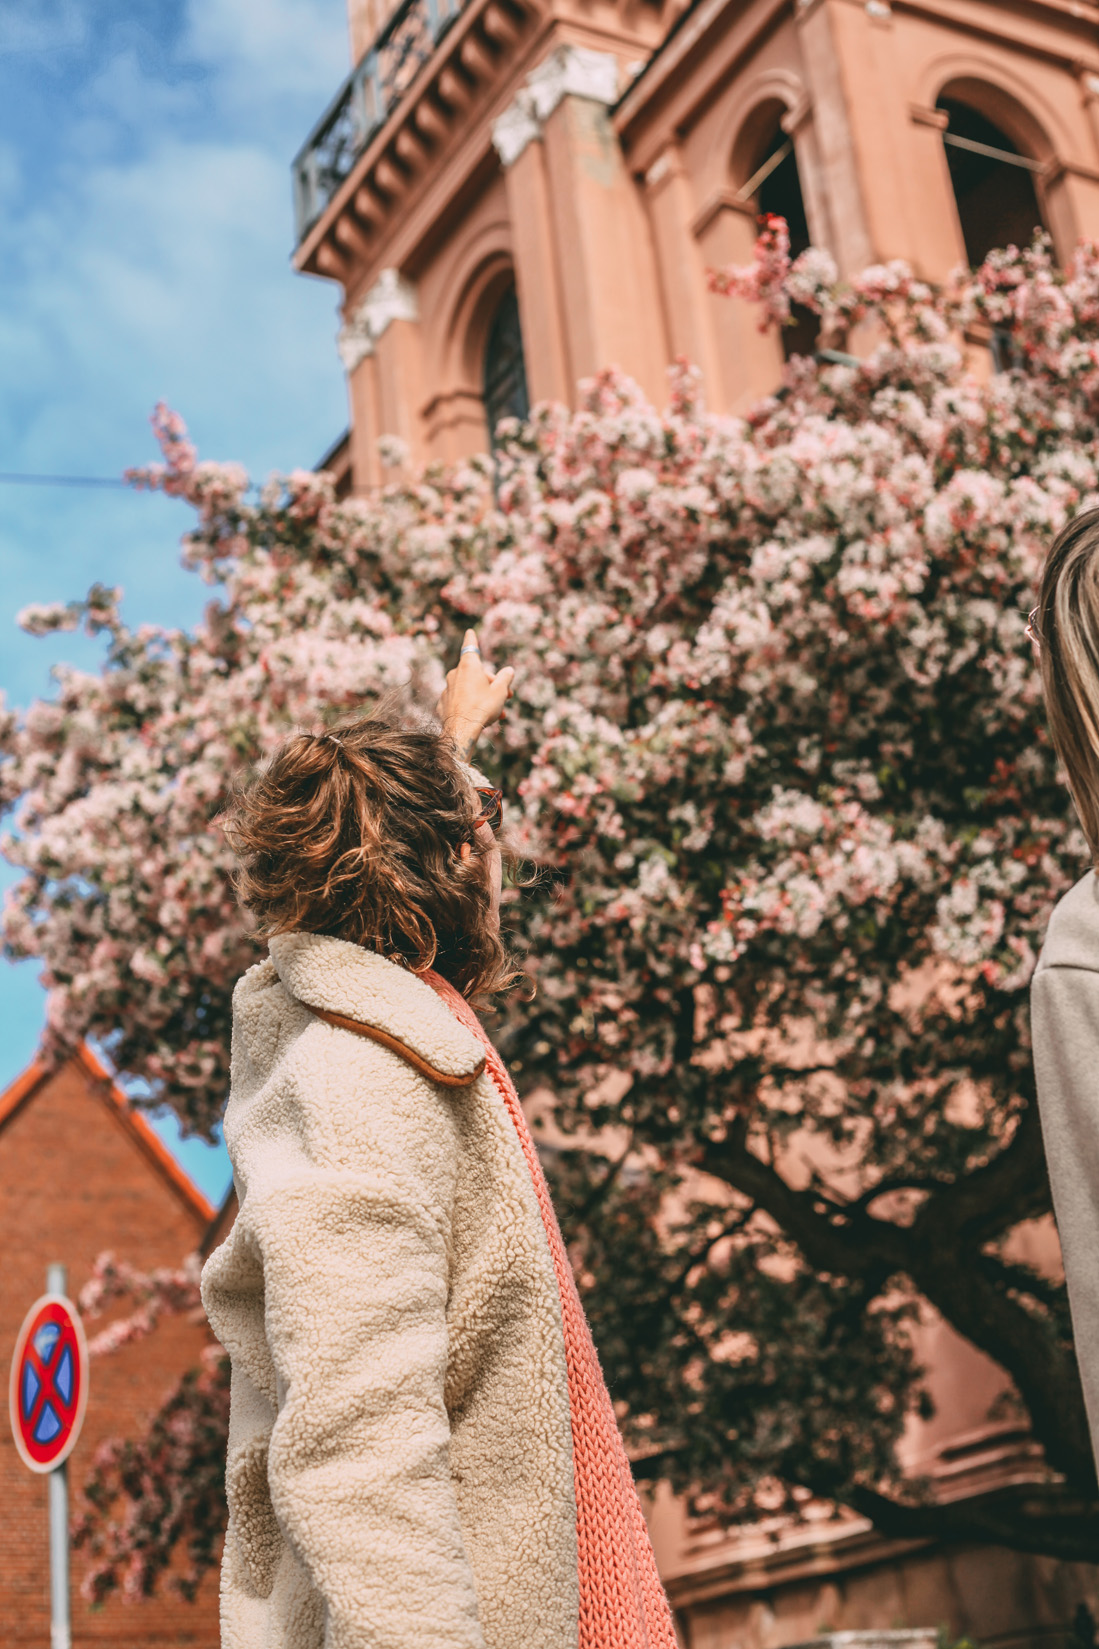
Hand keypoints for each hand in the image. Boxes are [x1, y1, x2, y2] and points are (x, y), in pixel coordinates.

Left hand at [437, 630, 514, 758]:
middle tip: (507, 696)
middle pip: (475, 673)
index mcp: (469, 666)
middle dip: (491, 683)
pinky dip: (469, 706)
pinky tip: (478, 718)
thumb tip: (509, 670)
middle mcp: (455, 674)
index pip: (470, 646)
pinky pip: (460, 701)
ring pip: (469, 689)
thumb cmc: (483, 707)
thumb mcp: (500, 691)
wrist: (462, 730)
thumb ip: (505, 678)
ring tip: (498, 713)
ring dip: (483, 697)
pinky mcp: (443, 704)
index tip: (469, 631)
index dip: (472, 638)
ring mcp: (447, 689)